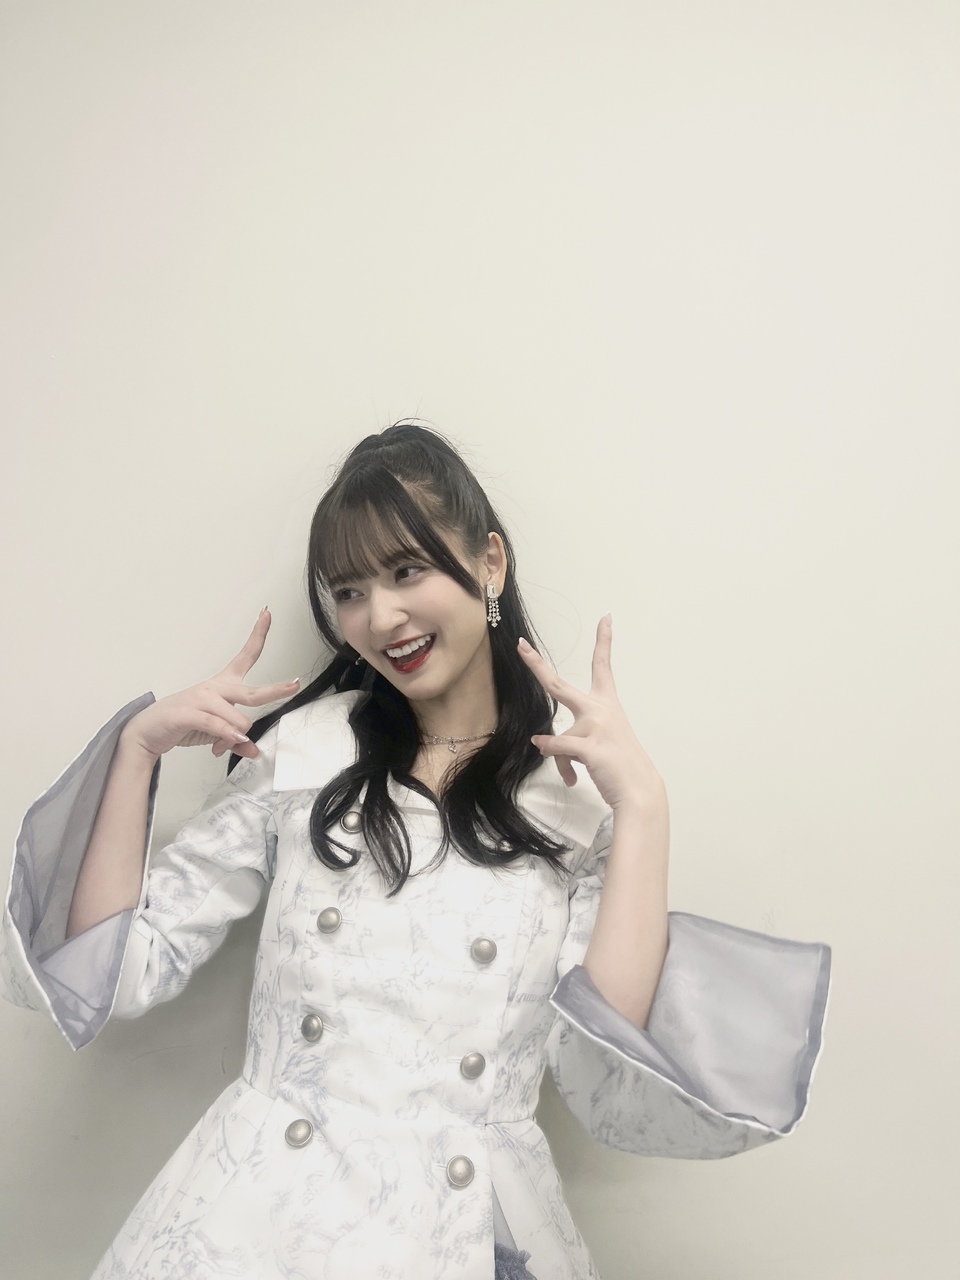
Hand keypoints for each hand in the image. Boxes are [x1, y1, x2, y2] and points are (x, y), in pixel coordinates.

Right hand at [120, 608, 298, 761]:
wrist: (148, 731)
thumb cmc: (183, 724)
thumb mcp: (214, 733)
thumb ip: (236, 740)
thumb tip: (254, 751)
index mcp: (223, 685)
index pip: (245, 656)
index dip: (258, 634)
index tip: (267, 613)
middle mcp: (215, 688)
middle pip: (253, 692)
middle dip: (276, 690)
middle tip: (295, 685)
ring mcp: (203, 699)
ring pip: (239, 720)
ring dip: (234, 739)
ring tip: (219, 746)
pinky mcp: (190, 713)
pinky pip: (218, 726)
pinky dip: (227, 737)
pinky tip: (224, 744)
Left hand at [517, 616, 665, 813]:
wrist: (640, 790)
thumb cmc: (620, 766)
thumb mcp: (597, 746)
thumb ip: (571, 741)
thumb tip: (543, 746)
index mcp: (607, 704)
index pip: (603, 666)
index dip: (604, 641)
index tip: (605, 618)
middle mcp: (601, 710)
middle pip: (558, 685)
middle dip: (536, 665)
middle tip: (521, 645)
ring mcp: (596, 727)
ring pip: (558, 738)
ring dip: (560, 759)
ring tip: (574, 776)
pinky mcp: (591, 747)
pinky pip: (558, 747)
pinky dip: (552, 753)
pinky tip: (558, 763)